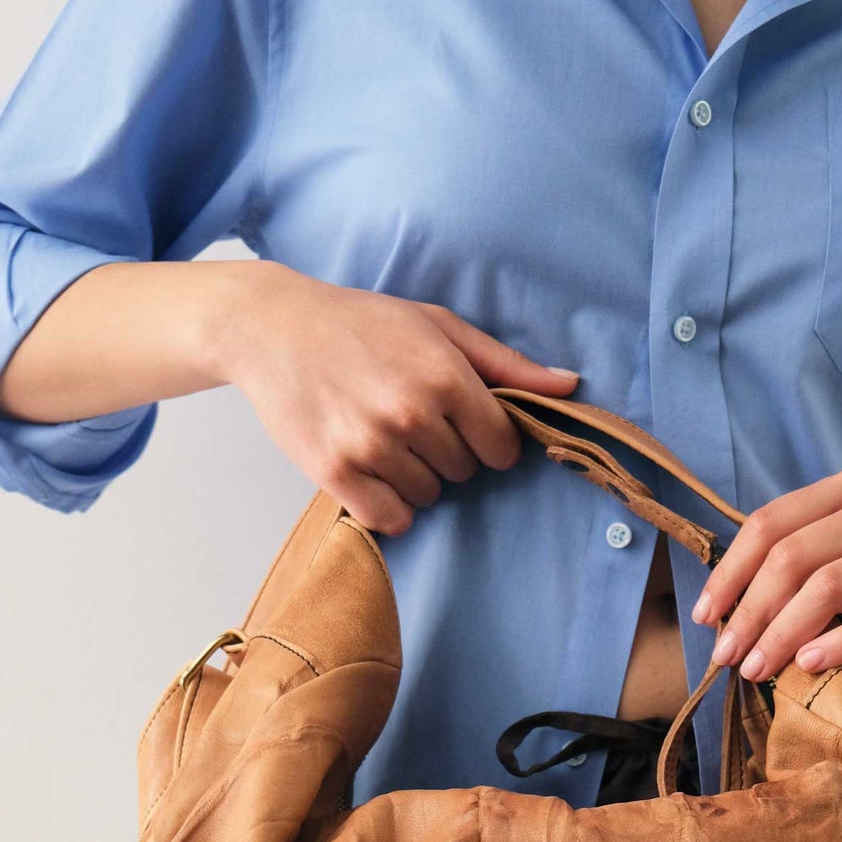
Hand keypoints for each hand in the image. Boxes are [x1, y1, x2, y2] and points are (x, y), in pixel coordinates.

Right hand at [214, 263, 579, 532]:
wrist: (271, 327)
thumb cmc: (361, 322)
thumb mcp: (437, 325)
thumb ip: (504, 363)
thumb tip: (570, 386)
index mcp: (444, 375)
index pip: (501, 446)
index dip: (487, 439)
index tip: (461, 424)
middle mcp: (411, 413)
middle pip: (464, 472)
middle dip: (446, 452)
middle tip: (407, 418)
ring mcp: (371, 446)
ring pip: (428, 496)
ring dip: (413, 476)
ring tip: (381, 435)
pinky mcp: (335, 473)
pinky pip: (391, 519)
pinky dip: (387, 505)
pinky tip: (371, 470)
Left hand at [690, 466, 841, 675]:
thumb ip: (803, 559)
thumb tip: (727, 608)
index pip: (770, 523)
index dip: (730, 572)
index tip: (706, 617)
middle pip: (793, 556)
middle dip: (751, 611)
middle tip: (727, 656)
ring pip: (830, 584)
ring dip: (784, 631)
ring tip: (759, 668)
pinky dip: (841, 641)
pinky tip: (812, 664)